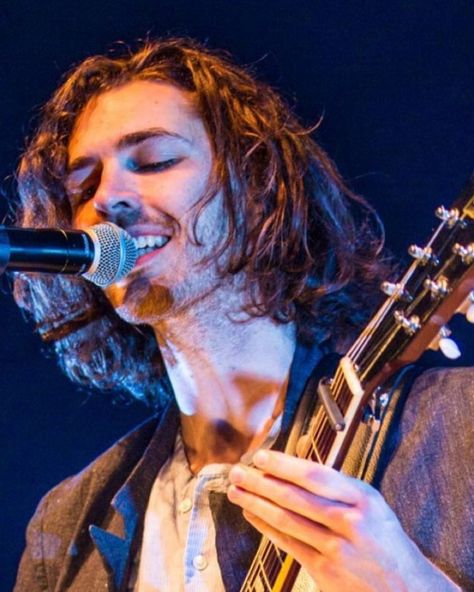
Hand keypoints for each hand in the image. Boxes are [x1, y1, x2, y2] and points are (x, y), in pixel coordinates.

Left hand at [227, 450, 458, 591]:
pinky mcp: (326, 570)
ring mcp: (336, 548)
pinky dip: (267, 528)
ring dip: (257, 504)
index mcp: (362, 497)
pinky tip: (252, 515)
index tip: (260, 457)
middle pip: (295, 497)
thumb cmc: (385, 540)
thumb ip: (338, 488)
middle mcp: (349, 520)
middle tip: (237, 472)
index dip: (284, 465)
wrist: (408, 588)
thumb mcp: (371, 504)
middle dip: (261, 482)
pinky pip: (289, 544)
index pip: (315, 476)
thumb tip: (293, 470)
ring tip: (236, 491)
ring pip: (288, 520)